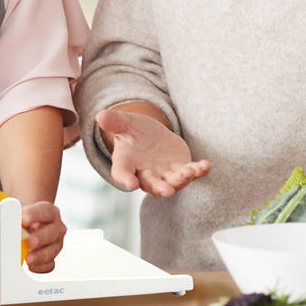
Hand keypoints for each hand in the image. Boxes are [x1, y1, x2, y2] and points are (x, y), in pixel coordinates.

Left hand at [20, 200, 65, 273]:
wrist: (28, 224)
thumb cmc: (25, 218)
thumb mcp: (20, 212)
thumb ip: (15, 215)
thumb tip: (4, 220)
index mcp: (49, 212)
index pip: (46, 211)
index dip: (35, 215)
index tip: (24, 219)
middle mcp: (55, 227)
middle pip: (53, 232)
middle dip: (40, 238)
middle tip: (30, 242)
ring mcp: (55, 243)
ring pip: (53, 250)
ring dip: (40, 256)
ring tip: (29, 259)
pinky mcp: (52, 257)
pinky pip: (50, 264)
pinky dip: (41, 267)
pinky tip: (31, 266)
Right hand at [96, 108, 210, 196]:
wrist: (152, 136)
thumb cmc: (135, 132)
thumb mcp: (125, 123)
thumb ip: (114, 121)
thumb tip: (100, 115)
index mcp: (127, 164)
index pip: (123, 174)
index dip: (125, 179)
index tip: (130, 184)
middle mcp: (146, 174)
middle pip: (151, 184)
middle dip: (159, 187)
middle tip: (166, 190)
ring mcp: (165, 174)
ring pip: (173, 181)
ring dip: (181, 179)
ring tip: (188, 171)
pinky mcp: (181, 169)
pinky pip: (192, 173)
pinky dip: (199, 171)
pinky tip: (206, 165)